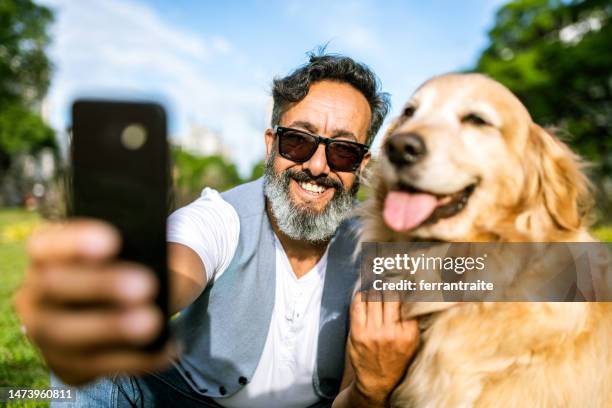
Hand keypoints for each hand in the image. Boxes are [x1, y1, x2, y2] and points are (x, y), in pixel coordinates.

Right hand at [14, 219, 173, 384]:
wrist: (130, 306)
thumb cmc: (132, 266)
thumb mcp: (140, 252)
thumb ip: (147, 254)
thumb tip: (163, 270)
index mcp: (46, 255)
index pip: (45, 244)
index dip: (75, 242)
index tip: (113, 241)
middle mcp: (35, 295)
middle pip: (55, 286)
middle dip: (101, 285)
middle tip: (146, 286)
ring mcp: (45, 334)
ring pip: (67, 333)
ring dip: (112, 327)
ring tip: (153, 321)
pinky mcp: (66, 366)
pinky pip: (95, 366)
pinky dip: (135, 358)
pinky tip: (167, 347)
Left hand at [347, 292, 418, 405]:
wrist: (377, 381)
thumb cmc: (396, 358)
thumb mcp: (412, 342)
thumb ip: (413, 320)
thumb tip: (413, 293)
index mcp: (409, 334)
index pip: (409, 301)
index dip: (405, 286)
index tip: (404, 276)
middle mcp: (392, 332)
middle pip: (390, 295)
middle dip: (389, 286)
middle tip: (387, 282)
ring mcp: (373, 333)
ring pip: (373, 297)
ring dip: (374, 290)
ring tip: (376, 290)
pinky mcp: (358, 333)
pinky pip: (358, 305)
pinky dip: (361, 297)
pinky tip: (364, 297)